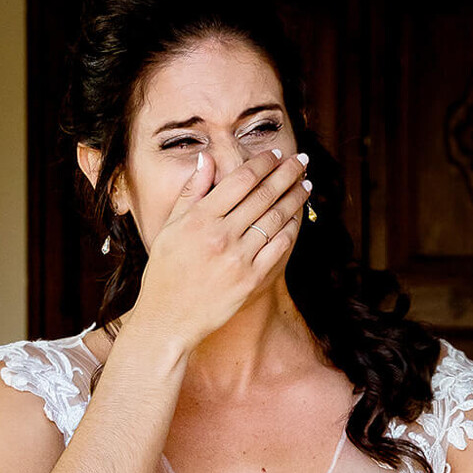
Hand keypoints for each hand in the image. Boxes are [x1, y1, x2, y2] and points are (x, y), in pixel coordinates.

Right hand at [127, 148, 310, 354]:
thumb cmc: (166, 271)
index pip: (240, 181)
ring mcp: (239, 258)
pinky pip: (280, 247)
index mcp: (199, 219)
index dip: (262, 164)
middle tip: (302, 160)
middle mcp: (221, 235)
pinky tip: (299, 217)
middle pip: (263, 195)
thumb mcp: (170, 227)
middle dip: (287, 174)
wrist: (169, 318)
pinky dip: (292, 228)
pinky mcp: (252, 279)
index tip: (276, 154)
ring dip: (295, 198)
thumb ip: (191, 192)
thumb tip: (207, 158)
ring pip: (276, 219)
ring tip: (306, 185)